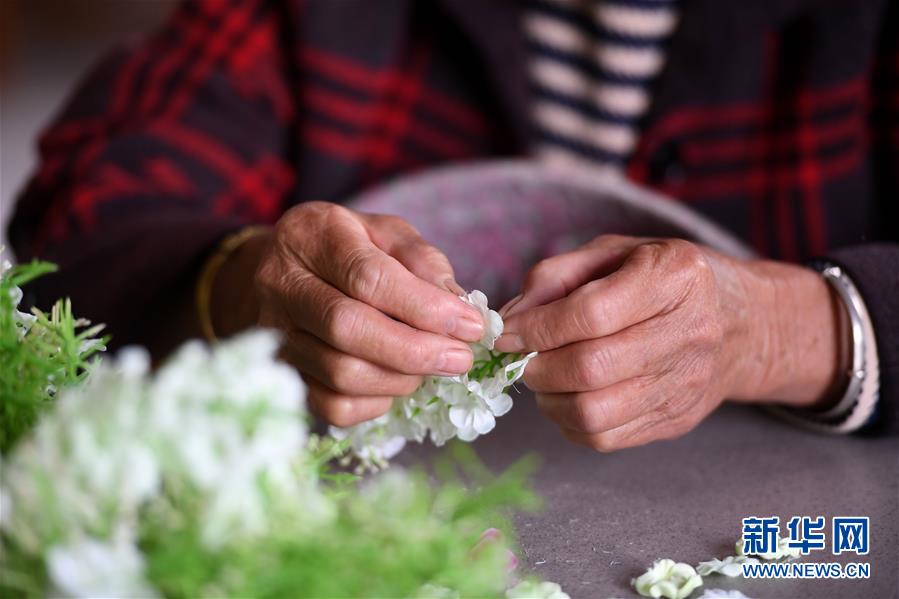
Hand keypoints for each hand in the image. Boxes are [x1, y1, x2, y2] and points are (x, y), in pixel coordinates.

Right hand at [222, 202, 484, 426]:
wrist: (277, 272)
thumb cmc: (343, 248)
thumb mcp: (383, 232)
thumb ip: (421, 260)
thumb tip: (457, 303)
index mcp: (312, 237)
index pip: (369, 278)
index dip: (426, 307)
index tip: (471, 325)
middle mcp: (282, 285)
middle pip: (348, 329)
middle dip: (416, 351)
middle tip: (460, 359)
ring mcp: (274, 335)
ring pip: (341, 373)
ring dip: (401, 378)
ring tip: (430, 365)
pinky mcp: (282, 375)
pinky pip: (331, 406)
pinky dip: (375, 402)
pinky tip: (396, 382)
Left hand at [493, 235, 847, 450]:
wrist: (741, 322)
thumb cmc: (663, 278)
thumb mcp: (615, 252)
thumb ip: (556, 276)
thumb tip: (509, 318)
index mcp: (674, 277)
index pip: (591, 314)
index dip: (537, 328)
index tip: (504, 333)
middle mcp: (689, 332)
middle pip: (591, 368)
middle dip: (537, 367)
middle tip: (520, 359)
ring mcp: (686, 383)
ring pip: (595, 413)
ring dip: (549, 401)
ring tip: (544, 379)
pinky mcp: (677, 420)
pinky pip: (606, 439)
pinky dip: (570, 424)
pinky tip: (568, 398)